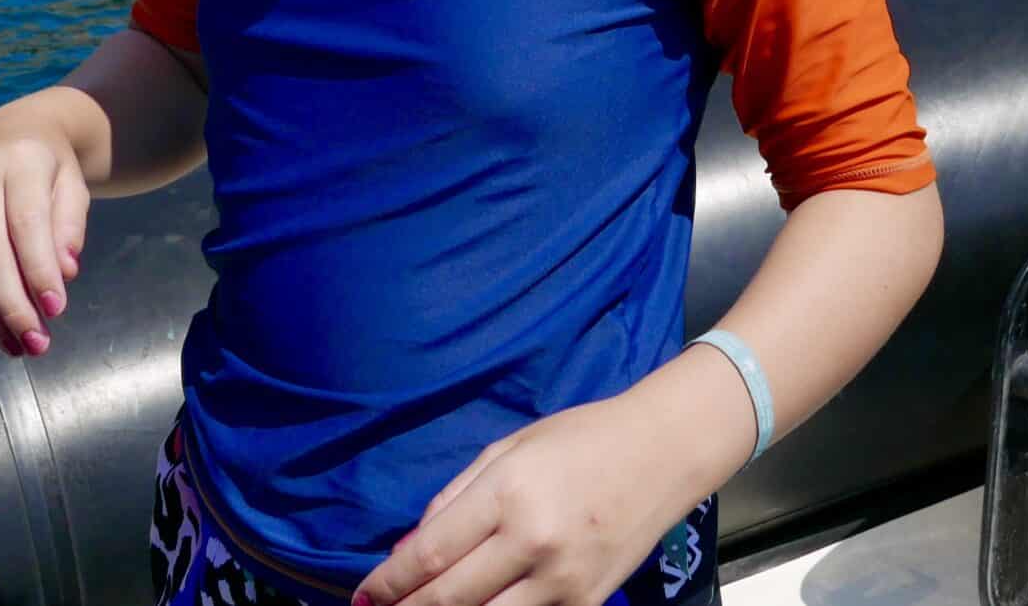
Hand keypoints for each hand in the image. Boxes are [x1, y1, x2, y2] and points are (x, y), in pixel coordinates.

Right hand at [0, 94, 90, 356]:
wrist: (8, 131)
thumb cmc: (48, 167)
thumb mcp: (73, 183)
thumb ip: (70, 225)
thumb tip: (63, 273)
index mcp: (17, 161)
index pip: (25, 225)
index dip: (38, 272)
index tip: (56, 310)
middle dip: (12, 307)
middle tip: (36, 343)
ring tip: (12, 346)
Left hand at [354, 371, 746, 605]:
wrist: (663, 452)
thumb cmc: (582, 439)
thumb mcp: (509, 449)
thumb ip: (456, 498)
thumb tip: (410, 549)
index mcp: (509, 493)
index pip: (431, 553)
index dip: (389, 582)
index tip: (364, 594)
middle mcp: (534, 541)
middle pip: (449, 598)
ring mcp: (564, 580)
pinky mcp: (588, 603)